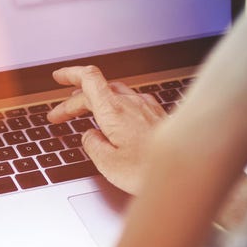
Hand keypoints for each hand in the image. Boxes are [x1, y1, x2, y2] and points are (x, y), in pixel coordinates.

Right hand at [47, 66, 166, 194]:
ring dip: (96, 102)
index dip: (71, 74)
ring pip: (115, 94)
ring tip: (85, 114)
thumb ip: (92, 145)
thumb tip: (90, 136)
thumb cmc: (151, 171)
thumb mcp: (107, 163)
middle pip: (97, 90)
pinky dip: (116, 107)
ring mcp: (146, 107)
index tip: (58, 77)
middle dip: (74, 101)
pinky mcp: (157, 115)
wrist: (188, 172)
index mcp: (114, 110)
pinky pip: (131, 102)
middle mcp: (131, 103)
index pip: (88, 78)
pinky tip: (117, 120)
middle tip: (59, 116)